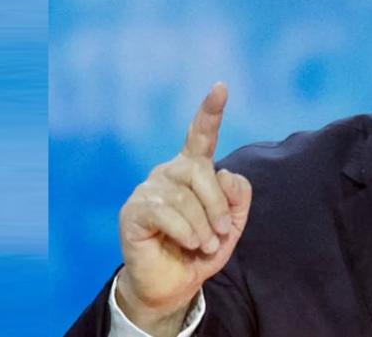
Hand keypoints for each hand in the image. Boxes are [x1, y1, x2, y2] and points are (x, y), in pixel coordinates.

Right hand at [116, 83, 251, 334]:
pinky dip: (186, 231)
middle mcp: (168, 172)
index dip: (210, 112)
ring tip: (205, 244)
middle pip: (201, 170)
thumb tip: (228, 174)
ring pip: (185, 196)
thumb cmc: (201, 249)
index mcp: (192, 170)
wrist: (173, 285)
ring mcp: (148, 189)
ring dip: (203, 225)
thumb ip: (237, 198)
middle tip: (221, 233)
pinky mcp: (133, 210)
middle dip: (217, 205)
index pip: (201, 136)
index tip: (221, 87)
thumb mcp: (230, 225)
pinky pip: (167, 212)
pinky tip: (189, 244)